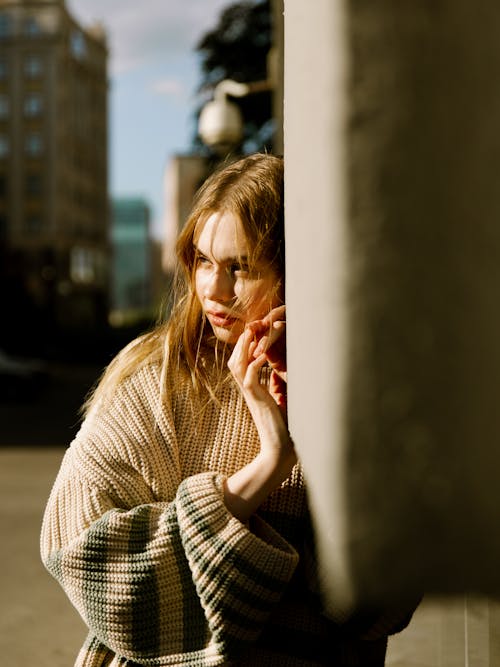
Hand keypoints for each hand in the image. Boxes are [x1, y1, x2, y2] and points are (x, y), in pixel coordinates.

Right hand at [228, 325, 293, 460]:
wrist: (280, 449)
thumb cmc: (283, 428)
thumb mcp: (279, 401)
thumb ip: (275, 387)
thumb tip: (278, 374)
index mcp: (252, 389)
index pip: (242, 362)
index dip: (245, 346)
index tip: (255, 331)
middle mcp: (248, 390)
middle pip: (234, 359)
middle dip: (242, 341)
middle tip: (251, 325)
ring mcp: (250, 394)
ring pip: (237, 365)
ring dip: (244, 347)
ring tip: (252, 332)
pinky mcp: (256, 400)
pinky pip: (249, 376)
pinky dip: (254, 363)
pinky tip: (261, 355)